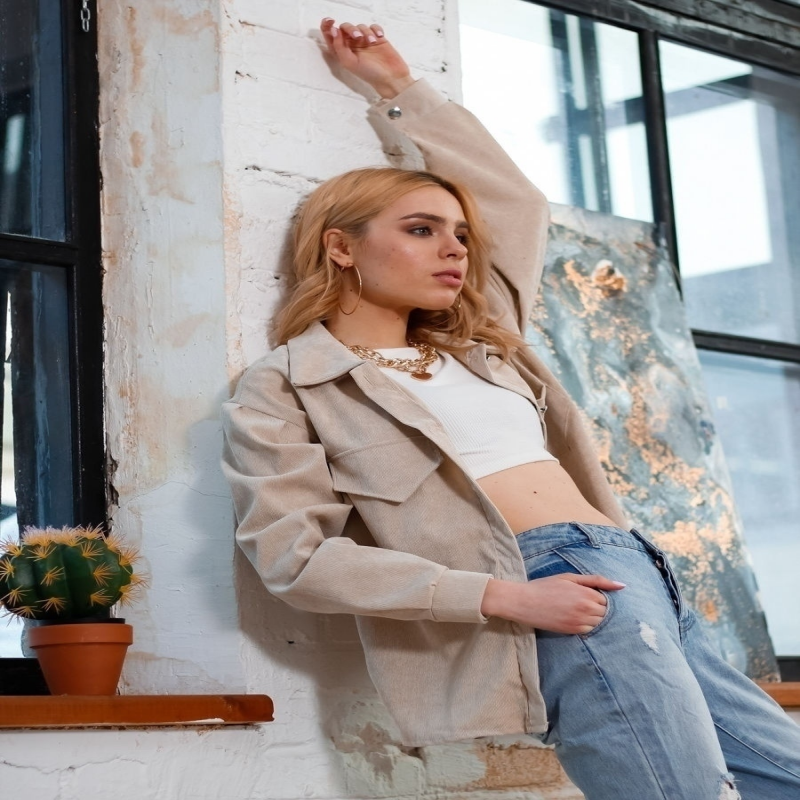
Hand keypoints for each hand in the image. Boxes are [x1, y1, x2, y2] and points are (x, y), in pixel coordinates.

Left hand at [320, 18, 414, 98]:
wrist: (390, 77)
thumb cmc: (369, 73)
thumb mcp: (350, 63)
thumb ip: (339, 47)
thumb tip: (333, 30)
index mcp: (342, 51)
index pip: (331, 35)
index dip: (327, 25)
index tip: (331, 21)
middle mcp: (352, 45)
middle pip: (346, 27)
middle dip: (351, 29)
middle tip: (358, 37)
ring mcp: (365, 41)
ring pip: (360, 26)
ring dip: (366, 32)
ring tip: (372, 42)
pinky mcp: (377, 38)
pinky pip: (373, 26)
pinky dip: (376, 30)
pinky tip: (379, 37)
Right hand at [481, 574, 625, 633]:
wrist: (524, 602)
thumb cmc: (545, 586)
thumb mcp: (570, 577)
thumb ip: (597, 580)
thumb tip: (622, 585)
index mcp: (586, 593)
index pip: (607, 599)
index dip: (597, 596)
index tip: (585, 594)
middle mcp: (586, 609)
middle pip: (605, 612)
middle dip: (597, 607)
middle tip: (580, 602)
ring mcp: (580, 622)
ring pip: (599, 622)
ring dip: (593, 617)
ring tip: (577, 610)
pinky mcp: (572, 631)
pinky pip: (589, 631)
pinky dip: (586, 625)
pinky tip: (573, 618)